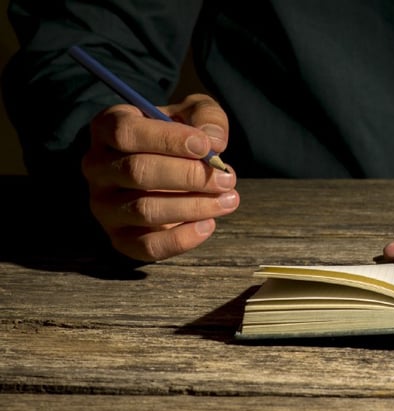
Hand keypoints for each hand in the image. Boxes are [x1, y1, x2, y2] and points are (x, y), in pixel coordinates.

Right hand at [81, 94, 239, 261]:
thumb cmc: (180, 136)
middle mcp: (97, 166)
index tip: (206, 147)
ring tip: (228, 199)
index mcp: (107, 127)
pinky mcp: (119, 237)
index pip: (126, 132)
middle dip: (189, 176)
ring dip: (194, 206)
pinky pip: (147, 246)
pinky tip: (209, 224)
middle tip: (227, 178)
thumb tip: (215, 142)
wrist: (171, 167)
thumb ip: (206, 118)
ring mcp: (104, 205)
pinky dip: (182, 239)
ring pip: (145, 209)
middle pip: (137, 171)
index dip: (168, 139)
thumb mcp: (194, 113)